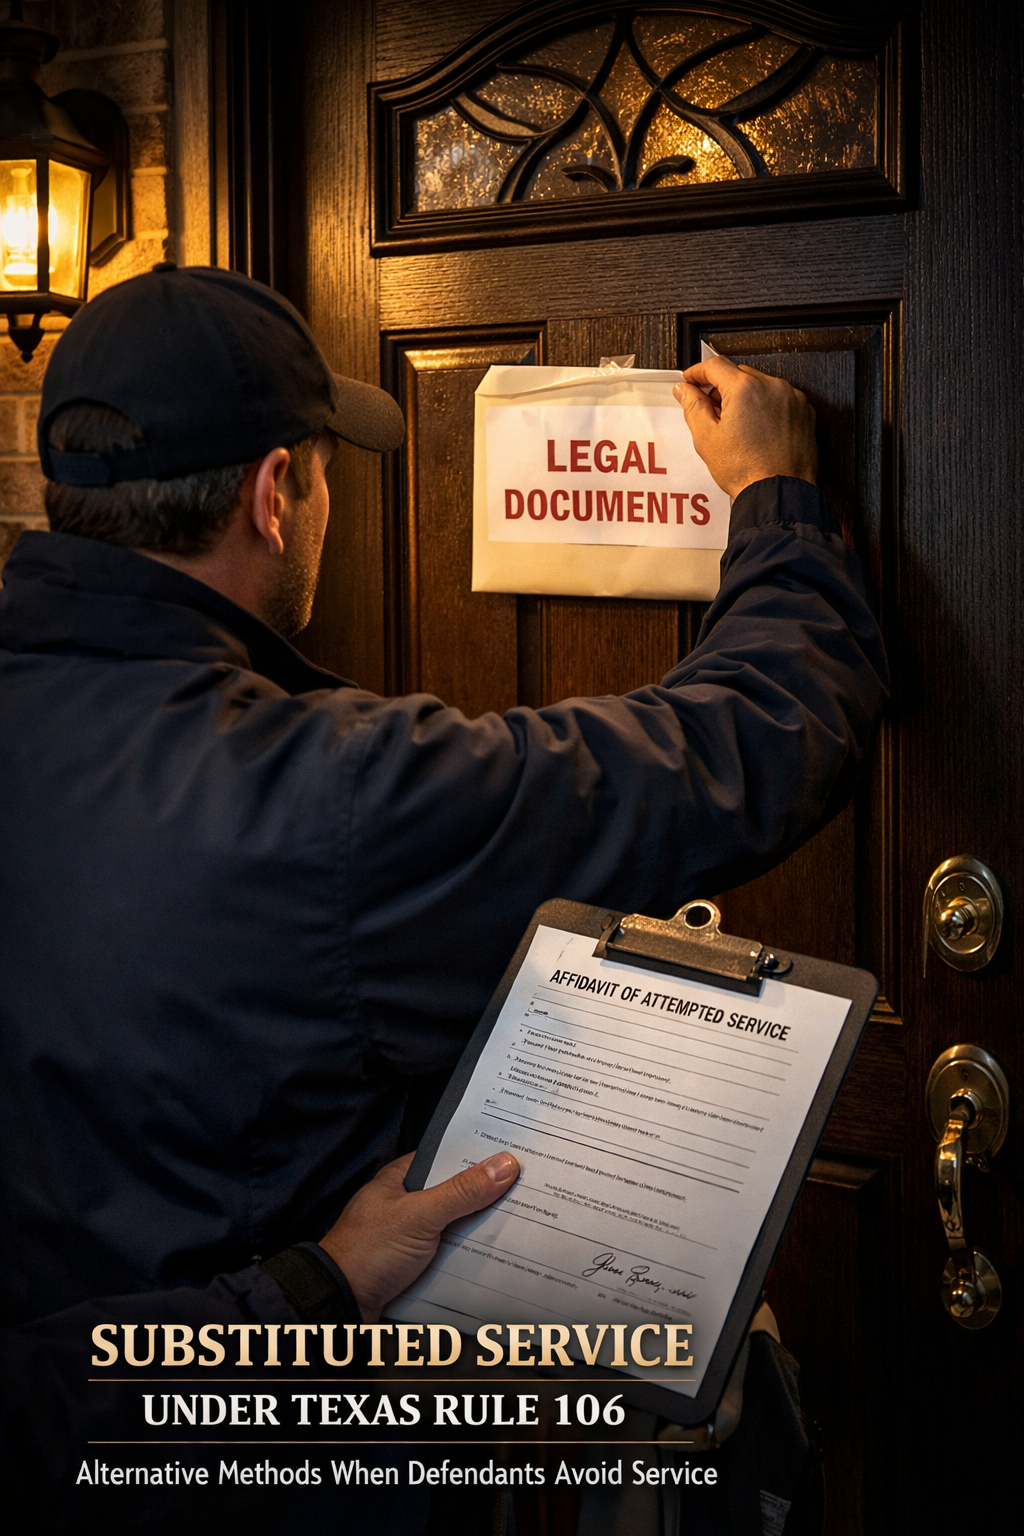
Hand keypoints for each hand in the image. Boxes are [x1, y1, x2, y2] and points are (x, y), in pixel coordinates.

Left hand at [319, 1150, 519, 1320]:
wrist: (340, 1305)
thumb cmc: (369, 1250)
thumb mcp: (420, 1215)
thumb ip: (461, 1191)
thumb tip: (504, 1164)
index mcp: (401, 1179)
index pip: (447, 1158)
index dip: (478, 1156)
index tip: (515, 1154)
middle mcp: (407, 1204)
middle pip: (456, 1194)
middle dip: (487, 1196)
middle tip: (529, 1191)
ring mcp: (412, 1236)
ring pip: (456, 1227)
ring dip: (481, 1230)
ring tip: (525, 1223)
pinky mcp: (416, 1266)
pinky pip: (451, 1255)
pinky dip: (471, 1256)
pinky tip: (498, 1257)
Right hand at [674, 355, 816, 499]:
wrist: (778, 492)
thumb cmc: (747, 471)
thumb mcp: (706, 438)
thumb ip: (693, 406)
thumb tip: (685, 390)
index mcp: (745, 389)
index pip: (715, 365)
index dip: (698, 372)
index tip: (691, 380)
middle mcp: (771, 387)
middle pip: (738, 374)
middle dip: (722, 389)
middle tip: (712, 412)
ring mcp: (791, 398)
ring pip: (760, 386)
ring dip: (746, 398)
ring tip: (738, 428)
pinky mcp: (804, 412)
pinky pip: (779, 399)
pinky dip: (766, 408)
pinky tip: (758, 431)